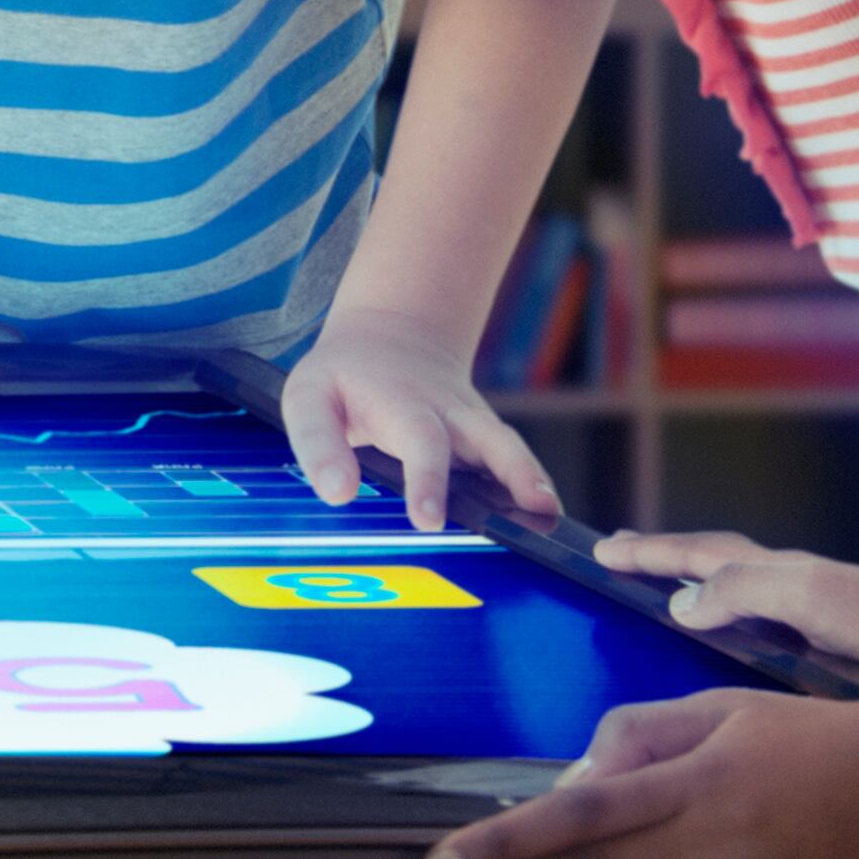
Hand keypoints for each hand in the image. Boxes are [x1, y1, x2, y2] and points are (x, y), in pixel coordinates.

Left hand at [281, 306, 554, 530]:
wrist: (389, 336)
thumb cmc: (342, 378)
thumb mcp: (308, 397)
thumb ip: (318, 443)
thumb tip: (338, 493)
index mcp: (402, 403)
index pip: (421, 441)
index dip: (427, 480)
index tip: (429, 521)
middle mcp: (449, 412)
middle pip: (489, 438)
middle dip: (513, 473)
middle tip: (533, 510)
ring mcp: (474, 425)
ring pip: (510, 449)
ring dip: (533, 480)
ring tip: (550, 518)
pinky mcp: (486, 439)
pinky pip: (514, 463)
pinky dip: (533, 488)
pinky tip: (544, 521)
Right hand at [596, 528, 858, 676]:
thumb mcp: (804, 594)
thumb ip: (740, 590)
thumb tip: (680, 603)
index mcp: (773, 572)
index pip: (697, 554)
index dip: (647, 552)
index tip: (599, 549)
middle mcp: (781, 594)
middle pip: (709, 568)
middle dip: (661, 560)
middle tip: (617, 557)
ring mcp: (800, 626)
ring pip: (730, 604)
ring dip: (689, 597)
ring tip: (656, 602)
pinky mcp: (818, 662)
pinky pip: (754, 642)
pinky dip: (724, 636)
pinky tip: (722, 657)